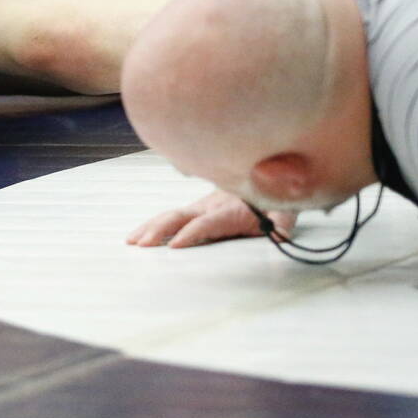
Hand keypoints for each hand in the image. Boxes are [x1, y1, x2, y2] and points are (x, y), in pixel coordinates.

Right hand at [126, 188, 290, 248]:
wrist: (263, 172)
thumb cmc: (274, 198)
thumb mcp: (285, 211)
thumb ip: (283, 223)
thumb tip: (282, 236)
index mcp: (230, 211)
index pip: (207, 223)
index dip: (192, 232)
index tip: (176, 245)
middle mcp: (210, 206)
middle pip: (180, 217)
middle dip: (160, 230)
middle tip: (144, 245)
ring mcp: (200, 206)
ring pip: (170, 215)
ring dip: (150, 227)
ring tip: (131, 242)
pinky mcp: (195, 208)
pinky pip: (170, 215)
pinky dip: (152, 224)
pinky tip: (137, 236)